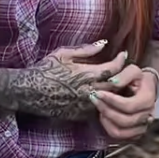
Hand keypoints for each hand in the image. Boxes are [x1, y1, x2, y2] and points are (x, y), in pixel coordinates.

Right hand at [0, 40, 127, 120]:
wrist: (31, 91)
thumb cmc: (46, 69)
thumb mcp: (64, 53)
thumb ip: (86, 49)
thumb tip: (104, 43)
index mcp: (86, 74)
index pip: (112, 68)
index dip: (121, 61)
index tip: (124, 55)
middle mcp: (89, 91)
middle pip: (116, 85)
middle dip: (123, 76)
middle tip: (127, 69)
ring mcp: (85, 105)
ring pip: (110, 99)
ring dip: (117, 90)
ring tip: (121, 81)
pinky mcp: (81, 114)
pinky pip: (99, 108)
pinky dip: (106, 101)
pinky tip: (107, 94)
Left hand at [91, 66, 158, 141]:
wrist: (145, 88)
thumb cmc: (138, 78)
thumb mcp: (133, 70)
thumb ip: (124, 75)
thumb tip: (113, 83)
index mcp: (148, 100)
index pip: (128, 106)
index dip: (112, 100)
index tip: (98, 92)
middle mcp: (147, 117)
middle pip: (124, 121)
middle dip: (106, 110)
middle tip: (94, 98)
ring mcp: (141, 127)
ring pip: (120, 132)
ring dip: (105, 120)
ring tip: (99, 107)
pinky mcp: (134, 133)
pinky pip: (118, 136)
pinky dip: (108, 127)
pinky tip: (103, 115)